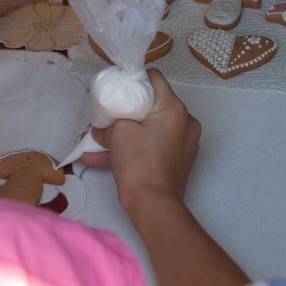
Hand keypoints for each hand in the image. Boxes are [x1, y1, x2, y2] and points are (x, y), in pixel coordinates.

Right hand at [87, 69, 200, 212]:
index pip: (155, 79)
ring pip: (151, 128)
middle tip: (108, 113)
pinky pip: (153, 146)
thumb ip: (110, 122)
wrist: (153, 205)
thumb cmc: (139, 165)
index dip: (134, 79)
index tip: (118, 87)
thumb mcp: (118, 134)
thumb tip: (102, 125)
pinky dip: (135, 148)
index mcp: (174, 109)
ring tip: (100, 140)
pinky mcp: (179, 160)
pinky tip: (103, 157)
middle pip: (153, 104)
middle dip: (128, 109)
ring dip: (127, 132)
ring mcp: (185, 142)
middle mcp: (185, 122)